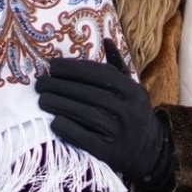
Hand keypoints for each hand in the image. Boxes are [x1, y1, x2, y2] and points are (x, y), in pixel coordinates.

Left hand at [36, 39, 174, 191]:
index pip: (100, 74)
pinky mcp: (110, 153)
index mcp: (132, 91)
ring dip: (59, 105)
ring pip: (84, 114)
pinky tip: (53, 122)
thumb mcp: (132, 90)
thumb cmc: (134, 115)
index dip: (74, 69)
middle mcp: (128, 110)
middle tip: (40, 84)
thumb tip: (106, 39)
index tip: (52, 66)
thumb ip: (118, 66)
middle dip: (59, 86)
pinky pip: (84, 138)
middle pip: (89, 93)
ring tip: (41, 100)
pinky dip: (67, 128)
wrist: (152, 153)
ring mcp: (120, 132)